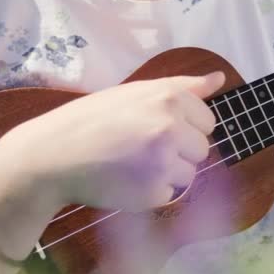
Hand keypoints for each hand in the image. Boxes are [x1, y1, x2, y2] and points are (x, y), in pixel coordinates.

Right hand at [0, 72, 223, 258]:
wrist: (53, 154)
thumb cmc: (95, 118)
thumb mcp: (137, 91)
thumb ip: (184, 87)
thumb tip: (220, 79)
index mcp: (169, 98)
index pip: (208, 121)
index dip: (185, 126)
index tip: (157, 127)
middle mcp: (171, 127)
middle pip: (202, 149)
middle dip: (180, 151)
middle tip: (142, 147)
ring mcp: (164, 162)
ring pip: (189, 173)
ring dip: (168, 173)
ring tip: (133, 164)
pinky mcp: (154, 192)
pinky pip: (169, 194)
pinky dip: (152, 192)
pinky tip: (126, 180)